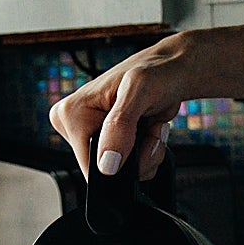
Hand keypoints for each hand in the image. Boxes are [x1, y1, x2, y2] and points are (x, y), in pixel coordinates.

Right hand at [48, 32, 202, 180]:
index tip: (139, 134)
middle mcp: (75, 126)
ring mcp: (94, 136)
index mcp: (70, 113)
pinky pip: (131, 169)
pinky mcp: (109, 142)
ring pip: (121, 173)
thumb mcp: (139, 90)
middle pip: (106, 173)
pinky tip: (150, 130)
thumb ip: (120, 125)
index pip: (89, 167)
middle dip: (138, 157)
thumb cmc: (156, 71)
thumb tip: (106, 164)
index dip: (121, 163)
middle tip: (149, 128)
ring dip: (147, 154)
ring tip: (151, 126)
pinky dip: (149, 153)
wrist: (173, 71)